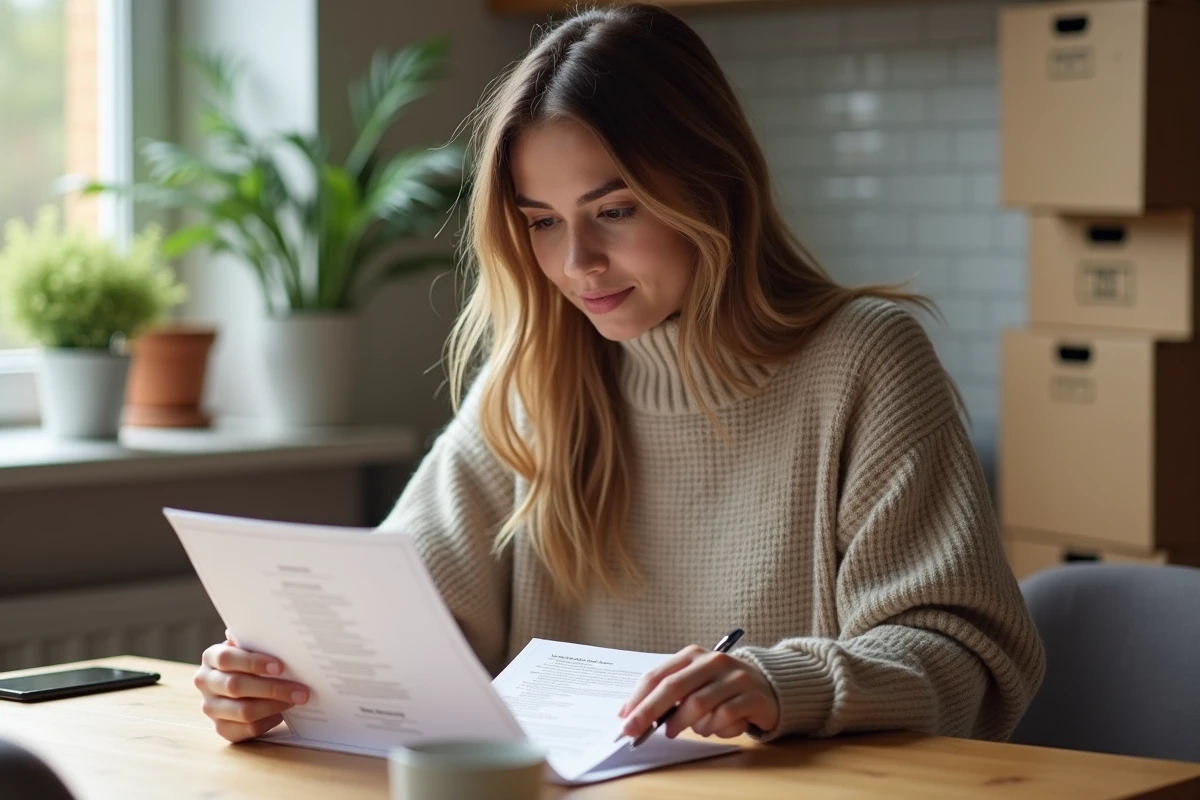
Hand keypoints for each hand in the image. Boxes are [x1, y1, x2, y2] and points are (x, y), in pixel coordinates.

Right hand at [193, 631, 310, 742]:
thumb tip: (269, 629)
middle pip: (236, 686)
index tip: (280, 667)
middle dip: (273, 689)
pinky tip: (279, 715)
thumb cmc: (251, 661)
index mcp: (211, 657)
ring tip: (294, 701)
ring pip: (243, 711)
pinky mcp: (220, 728)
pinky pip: (245, 730)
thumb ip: (255, 640)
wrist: (242, 685)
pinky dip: (266, 722)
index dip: (253, 662)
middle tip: (301, 691)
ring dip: (273, 706)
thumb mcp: (251, 647)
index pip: (227, 658)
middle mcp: (205, 682)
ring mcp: (210, 707)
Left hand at [617, 645, 778, 740]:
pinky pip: (724, 717)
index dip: (638, 697)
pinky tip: (715, 728)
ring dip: (683, 724)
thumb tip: (636, 716)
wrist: (769, 686)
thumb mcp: (695, 683)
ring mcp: (734, 676)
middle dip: (649, 712)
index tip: (623, 717)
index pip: (659, 675)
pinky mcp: (752, 695)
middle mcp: (713, 661)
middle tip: (633, 732)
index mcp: (693, 655)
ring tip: (676, 732)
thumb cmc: (722, 687)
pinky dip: (714, 728)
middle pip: (674, 688)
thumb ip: (670, 695)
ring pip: (698, 704)